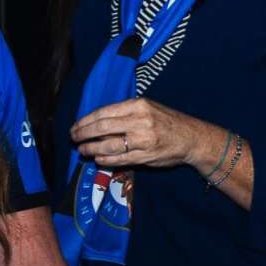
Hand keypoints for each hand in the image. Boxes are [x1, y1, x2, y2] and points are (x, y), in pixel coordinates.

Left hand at [69, 99, 206, 170]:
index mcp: (138, 105)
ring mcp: (143, 140)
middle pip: (102, 128)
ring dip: (91, 149)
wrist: (191, 137)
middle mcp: (139, 121)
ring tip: (83, 150)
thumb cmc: (166, 121)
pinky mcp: (145, 156)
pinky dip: (105, 160)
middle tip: (74, 138)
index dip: (86, 121)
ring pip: (108, 146)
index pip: (104, 112)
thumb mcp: (147, 108)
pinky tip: (98, 159)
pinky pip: (119, 159)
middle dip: (83, 134)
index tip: (76, 126)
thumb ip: (124, 113)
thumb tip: (96, 121)